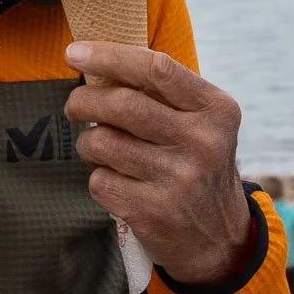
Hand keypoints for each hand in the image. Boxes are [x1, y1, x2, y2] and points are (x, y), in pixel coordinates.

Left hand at [63, 41, 254, 288]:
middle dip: (83, 101)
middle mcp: (203, 142)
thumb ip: (161, 94)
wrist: (218, 240)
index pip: (156, 68)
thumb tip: (93, 58)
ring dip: (88, 143)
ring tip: (99, 149)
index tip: (74, 53)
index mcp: (216, 110)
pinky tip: (117, 181)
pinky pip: (99, 180)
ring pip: (102, 143)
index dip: (108, 56)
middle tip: (74, 106)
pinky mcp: (155, 212)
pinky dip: (98, 178)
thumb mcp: (201, 125)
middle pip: (121, 104)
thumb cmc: (196, 166)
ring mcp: (180, 180)